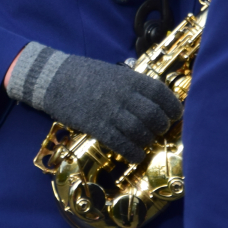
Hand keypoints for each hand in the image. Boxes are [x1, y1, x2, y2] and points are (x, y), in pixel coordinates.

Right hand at [8, 46, 181, 164]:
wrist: (54, 79)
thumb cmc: (86, 75)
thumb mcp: (114, 73)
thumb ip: (134, 87)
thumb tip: (156, 102)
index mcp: (130, 79)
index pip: (162, 95)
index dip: (173, 108)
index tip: (174, 116)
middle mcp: (124, 96)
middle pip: (155, 117)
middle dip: (161, 127)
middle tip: (158, 130)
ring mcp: (110, 112)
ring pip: (141, 132)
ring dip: (147, 140)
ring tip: (145, 141)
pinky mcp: (97, 127)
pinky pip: (122, 144)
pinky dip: (133, 152)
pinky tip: (135, 154)